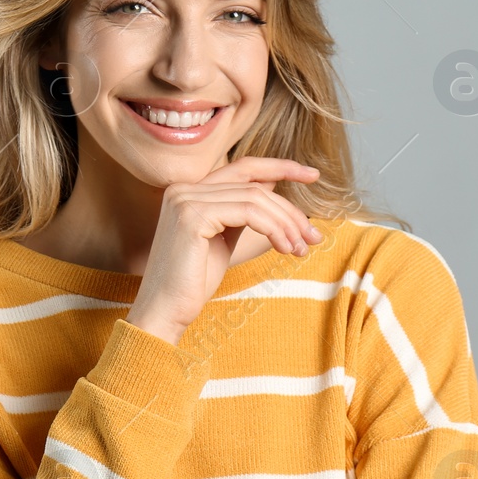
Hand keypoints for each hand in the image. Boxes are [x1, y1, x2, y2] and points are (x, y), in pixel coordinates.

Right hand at [125, 156, 323, 343]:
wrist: (165, 311)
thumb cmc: (193, 283)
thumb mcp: (222, 239)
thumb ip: (241, 213)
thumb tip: (275, 190)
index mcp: (188, 191)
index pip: (242, 168)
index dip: (280, 167)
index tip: (312, 176)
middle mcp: (182, 189)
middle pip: (253, 184)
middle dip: (290, 209)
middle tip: (313, 236)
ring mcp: (185, 200)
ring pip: (255, 197)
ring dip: (286, 223)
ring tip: (300, 249)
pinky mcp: (192, 216)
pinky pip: (248, 212)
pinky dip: (274, 229)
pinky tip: (284, 248)